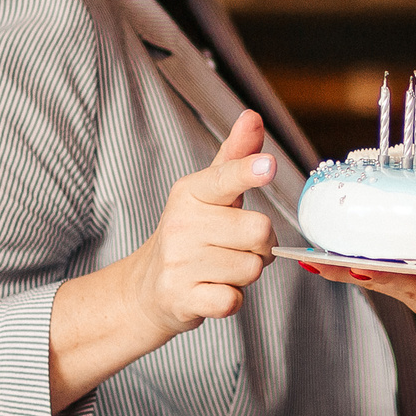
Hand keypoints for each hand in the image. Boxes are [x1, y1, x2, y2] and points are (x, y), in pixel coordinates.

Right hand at [123, 112, 278, 335]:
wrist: (147, 287)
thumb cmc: (190, 234)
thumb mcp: (208, 193)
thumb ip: (235, 156)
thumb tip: (252, 116)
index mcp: (191, 193)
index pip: (225, 178)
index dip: (248, 171)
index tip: (268, 165)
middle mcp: (181, 224)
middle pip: (258, 231)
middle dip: (260, 245)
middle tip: (236, 246)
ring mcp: (179, 263)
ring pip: (252, 268)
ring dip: (246, 273)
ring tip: (220, 268)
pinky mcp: (182, 298)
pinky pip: (234, 300)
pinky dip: (232, 299)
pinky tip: (212, 290)